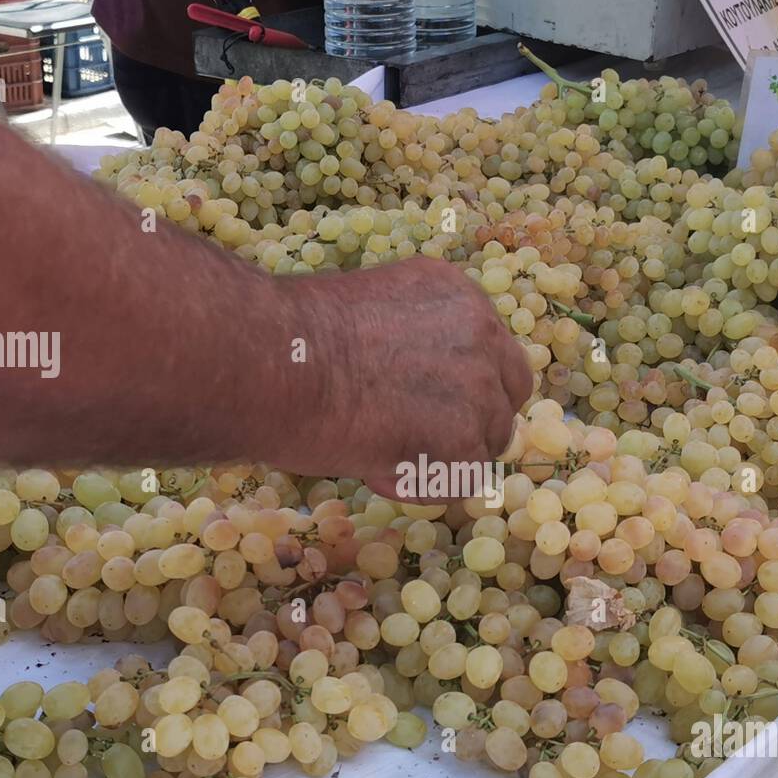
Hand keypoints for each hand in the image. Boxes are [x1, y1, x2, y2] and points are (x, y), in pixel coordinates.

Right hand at [268, 257, 533, 493]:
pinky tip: (375, 465)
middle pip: (507, 395)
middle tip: (422, 440)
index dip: (464, 386)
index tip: (428, 405)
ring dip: (443, 457)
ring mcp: (479, 385)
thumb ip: (412, 339)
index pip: (492, 350)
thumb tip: (418, 386)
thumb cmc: (292, 340)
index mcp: (457, 293)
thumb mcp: (369, 312)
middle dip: (472, 423)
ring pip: (487, 444)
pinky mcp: (465, 438)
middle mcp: (480, 329)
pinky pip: (461, 481)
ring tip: (379, 450)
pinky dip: (421, 485)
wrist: (270, 361)